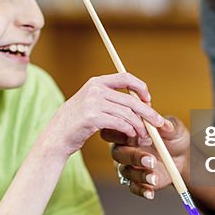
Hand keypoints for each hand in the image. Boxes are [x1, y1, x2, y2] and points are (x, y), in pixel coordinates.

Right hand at [38, 73, 168, 156]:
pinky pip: (120, 123)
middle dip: (148, 112)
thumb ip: (110, 99)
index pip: (125, 77)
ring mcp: (93, 103)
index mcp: (96, 82)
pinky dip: (129, 130)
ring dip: (140, 126)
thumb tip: (138, 102)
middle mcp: (95, 89)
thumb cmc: (77, 123)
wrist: (56, 137)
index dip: (141, 87)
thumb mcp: (91, 104)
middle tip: (158, 123)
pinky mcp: (92, 118)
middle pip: (131, 99)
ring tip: (144, 136)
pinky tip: (131, 136)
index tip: (148, 100)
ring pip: (127, 113)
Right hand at [103, 115, 187, 199]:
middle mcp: (124, 149)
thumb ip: (169, 126)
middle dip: (133, 156)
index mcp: (128, 132)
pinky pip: (133, 187)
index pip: (113, 132)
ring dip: (140, 175)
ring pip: (125, 171)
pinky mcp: (136, 182)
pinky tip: (151, 192)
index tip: (143, 135)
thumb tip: (165, 125)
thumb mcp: (174, 129)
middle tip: (151, 160)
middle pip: (117, 153)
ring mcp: (129, 167)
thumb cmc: (173, 138)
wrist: (183, 158)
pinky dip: (141, 190)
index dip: (123, 133)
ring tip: (154, 177)